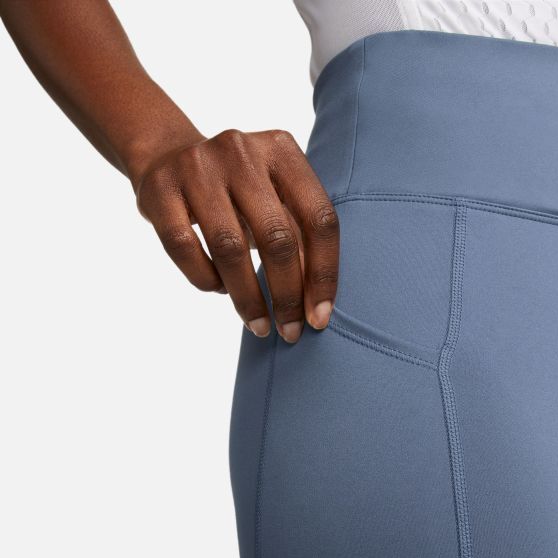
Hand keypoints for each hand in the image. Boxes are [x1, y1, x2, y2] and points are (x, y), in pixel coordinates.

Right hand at [132, 128, 338, 341]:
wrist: (167, 154)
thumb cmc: (239, 192)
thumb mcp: (276, 201)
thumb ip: (301, 239)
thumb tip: (316, 305)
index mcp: (282, 150)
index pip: (319, 219)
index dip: (324, 274)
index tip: (320, 317)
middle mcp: (241, 151)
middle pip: (277, 237)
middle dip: (287, 295)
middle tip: (290, 332)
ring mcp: (196, 166)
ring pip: (229, 248)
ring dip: (248, 298)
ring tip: (259, 324)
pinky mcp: (158, 189)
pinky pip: (185, 249)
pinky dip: (207, 279)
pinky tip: (221, 290)